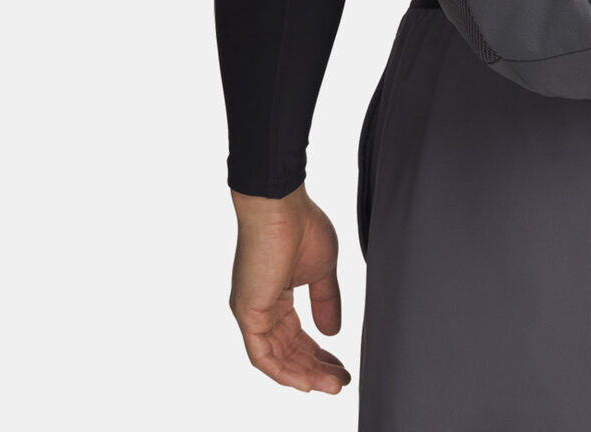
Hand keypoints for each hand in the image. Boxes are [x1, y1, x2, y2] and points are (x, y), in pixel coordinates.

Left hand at [229, 186, 350, 393]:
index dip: (319, 354)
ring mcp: (253, 312)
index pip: (297, 337)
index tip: (342, 366)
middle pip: (289, 351)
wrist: (280, 205)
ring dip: (305, 375)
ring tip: (333, 385)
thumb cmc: (301, 225)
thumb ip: (326, 301)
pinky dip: (284, 372)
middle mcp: (261, 307)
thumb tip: (332, 332)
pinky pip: (263, 356)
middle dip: (316, 369)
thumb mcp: (322, 269)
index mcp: (276, 296)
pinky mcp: (248, 313)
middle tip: (341, 382)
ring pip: (277, 359)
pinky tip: (307, 382)